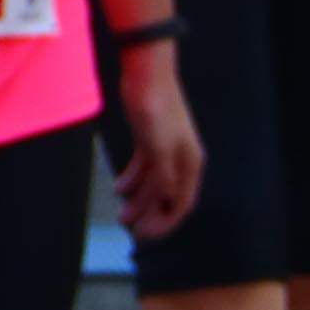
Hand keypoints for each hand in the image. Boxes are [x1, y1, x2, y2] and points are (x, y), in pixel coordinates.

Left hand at [109, 49, 204, 238]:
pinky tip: (119, 189)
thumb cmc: (156, 108)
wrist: (146, 74)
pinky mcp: (150, 139)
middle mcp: (181, 159)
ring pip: (153, 183)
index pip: (180, 202)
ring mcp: (166, 149)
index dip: (165, 222)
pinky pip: (143, 167)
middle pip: (167, 196)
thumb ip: (164, 175)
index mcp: (190, 163)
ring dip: (139, 200)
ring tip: (122, 214)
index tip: (146, 235)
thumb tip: (168, 202)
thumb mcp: (158, 146)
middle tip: (130, 229)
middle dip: (150, 215)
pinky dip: (132, 179)